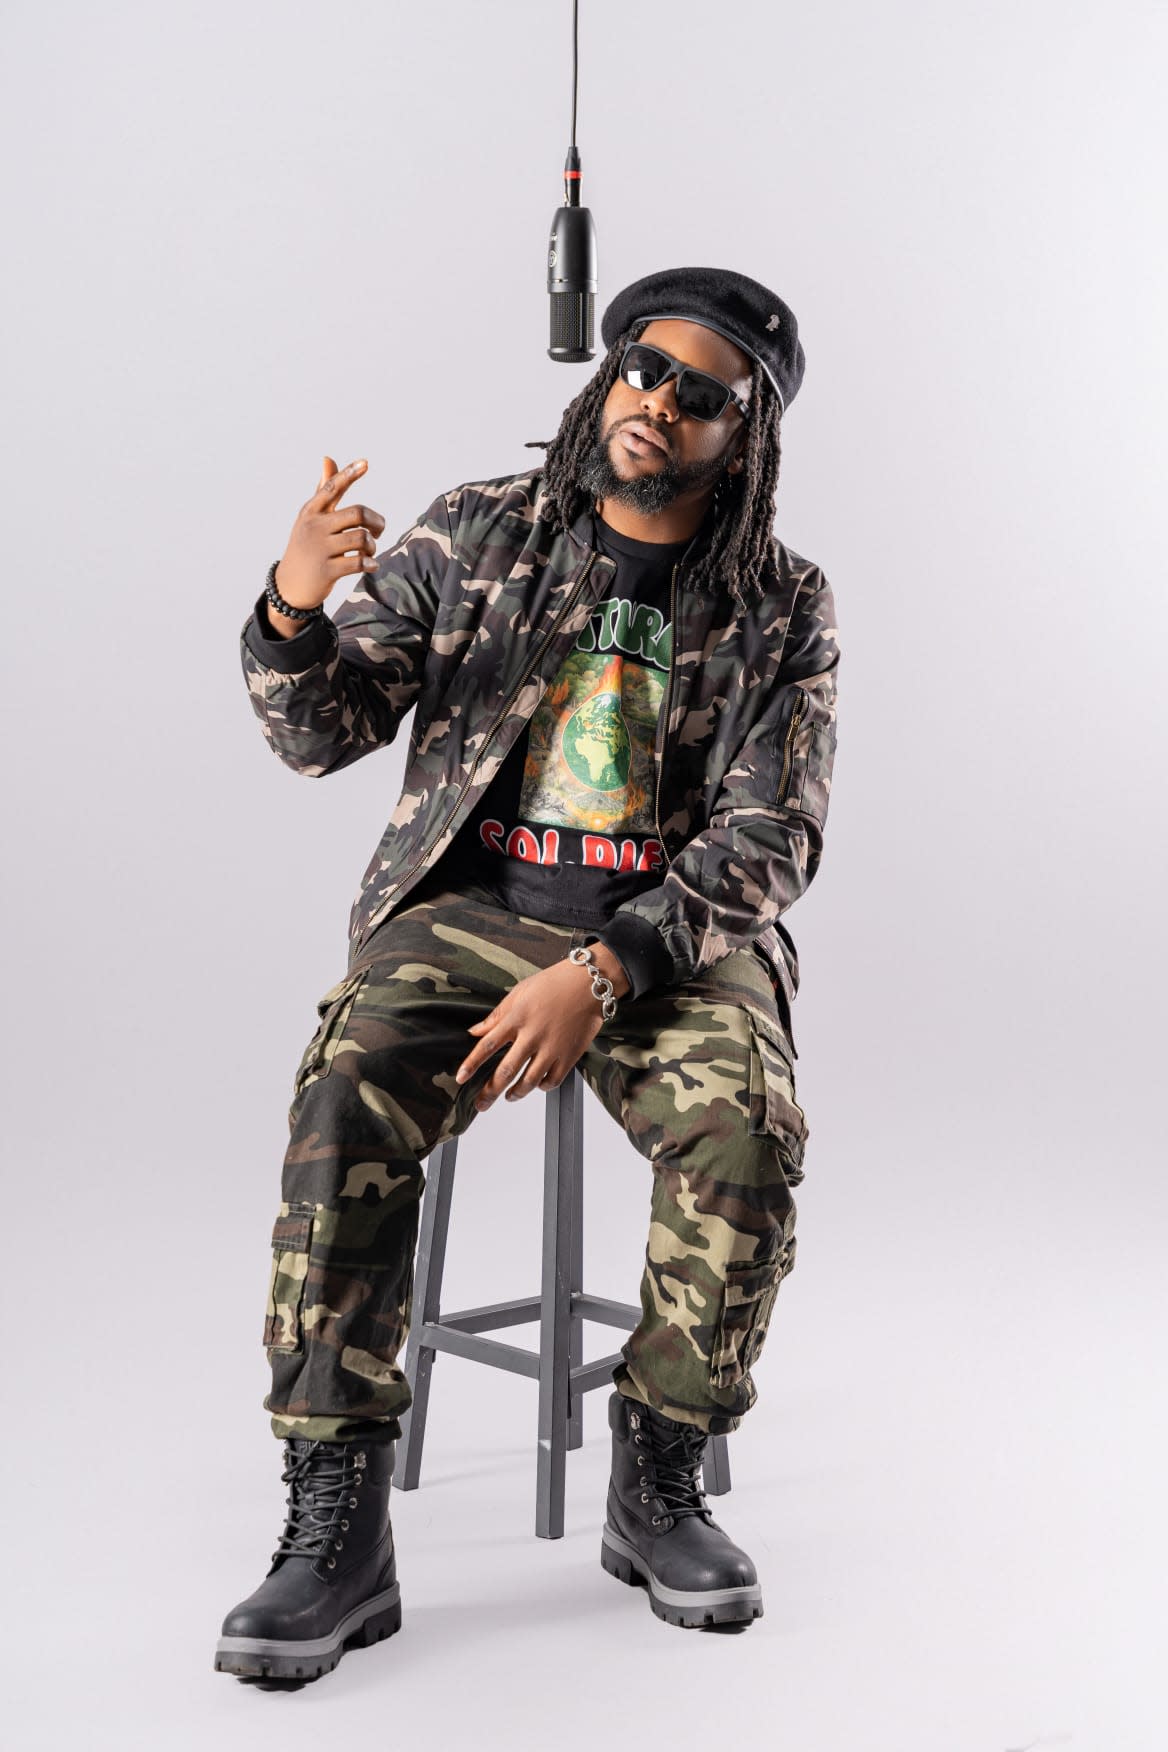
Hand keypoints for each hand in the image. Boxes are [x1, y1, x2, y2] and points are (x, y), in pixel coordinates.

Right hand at [274, 456, 387, 611]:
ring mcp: (320, 549)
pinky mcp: (327, 571)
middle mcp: (315, 527)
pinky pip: (358, 563)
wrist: (289, 585)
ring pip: (361, 538)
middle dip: (376, 522)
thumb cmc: (306, 546)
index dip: (349, 475)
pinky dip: (370, 564)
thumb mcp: (310, 518)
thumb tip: (328, 458)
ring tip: (369, 551)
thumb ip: (323, 491)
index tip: (365, 463)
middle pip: (358, 513)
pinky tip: (371, 565)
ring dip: (372, 546)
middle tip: (377, 531)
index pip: (332, 488)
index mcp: (311, 511)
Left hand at [454, 950, 626, 1110]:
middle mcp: (532, 1036)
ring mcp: (552, 1048)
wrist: (588, 984)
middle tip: (481, 1104)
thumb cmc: (554, 984)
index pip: (487, 1046)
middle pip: (505, 1071)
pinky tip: (536, 1086)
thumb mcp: (519, 993)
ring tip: (509, 1096)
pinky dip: (541, 1087)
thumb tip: (475, 1031)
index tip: (461, 1078)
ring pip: (529, 1082)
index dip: (471, 1064)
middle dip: (490, 1092)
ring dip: (515, 1093)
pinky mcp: (569, 1056)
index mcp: (517, 1018)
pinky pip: (552, 1081)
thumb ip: (497, 1015)